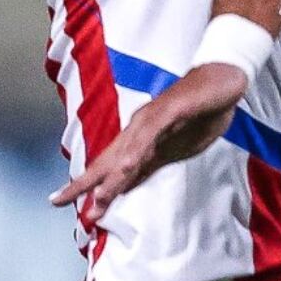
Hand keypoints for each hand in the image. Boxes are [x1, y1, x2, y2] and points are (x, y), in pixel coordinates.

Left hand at [53, 61, 251, 231]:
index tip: (62, 202)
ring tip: (97, 199)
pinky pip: (152, 133)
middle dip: (84, 183)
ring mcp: (154, 119)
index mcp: (139, 139)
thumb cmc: (200, 111)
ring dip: (111, 176)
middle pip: (108, 160)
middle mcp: (139, 128)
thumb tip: (126, 185)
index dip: (87, 185)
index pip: (109, 166)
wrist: (223, 78)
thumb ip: (149, 164)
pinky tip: (128, 165)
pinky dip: (139, 150)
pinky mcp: (171, 111)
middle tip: (58, 201)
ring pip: (127, 152)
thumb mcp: (174, 148)